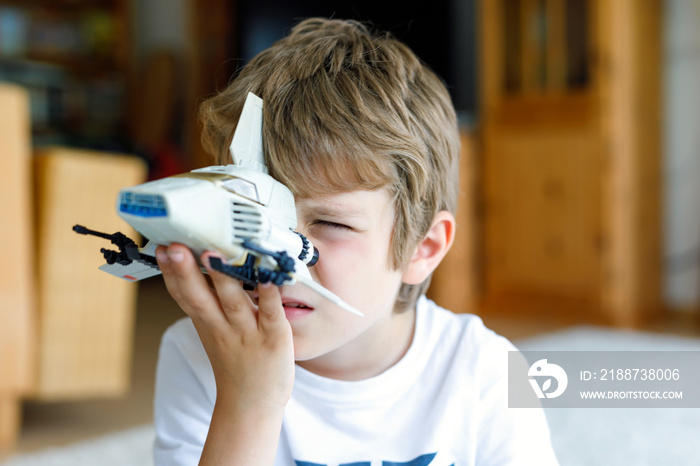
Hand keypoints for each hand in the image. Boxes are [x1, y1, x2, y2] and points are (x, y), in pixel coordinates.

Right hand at [155, 244, 294, 411]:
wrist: (252, 405)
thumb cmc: (235, 363)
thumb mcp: (211, 331)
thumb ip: (206, 303)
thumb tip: (198, 268)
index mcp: (206, 322)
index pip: (184, 294)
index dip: (171, 272)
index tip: (162, 247)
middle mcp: (222, 327)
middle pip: (199, 297)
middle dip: (186, 271)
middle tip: (176, 247)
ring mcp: (248, 333)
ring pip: (233, 302)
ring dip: (223, 279)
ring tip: (213, 255)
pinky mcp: (274, 338)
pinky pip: (270, 313)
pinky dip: (269, 296)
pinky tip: (269, 277)